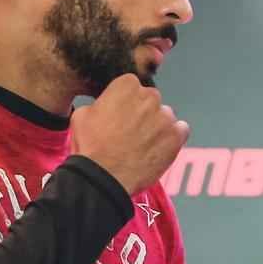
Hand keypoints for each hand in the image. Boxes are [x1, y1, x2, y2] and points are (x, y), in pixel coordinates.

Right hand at [69, 74, 189, 194]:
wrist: (104, 177)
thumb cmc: (91, 147)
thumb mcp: (82, 115)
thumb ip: (100, 104)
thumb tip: (105, 107)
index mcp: (126, 86)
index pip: (132, 86)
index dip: (125, 102)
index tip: (120, 115)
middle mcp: (149, 96)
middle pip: (150, 100)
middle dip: (143, 113)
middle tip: (130, 132)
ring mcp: (165, 116)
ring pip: (165, 116)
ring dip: (157, 126)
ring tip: (142, 146)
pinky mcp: (176, 136)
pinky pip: (180, 130)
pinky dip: (172, 138)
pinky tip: (158, 149)